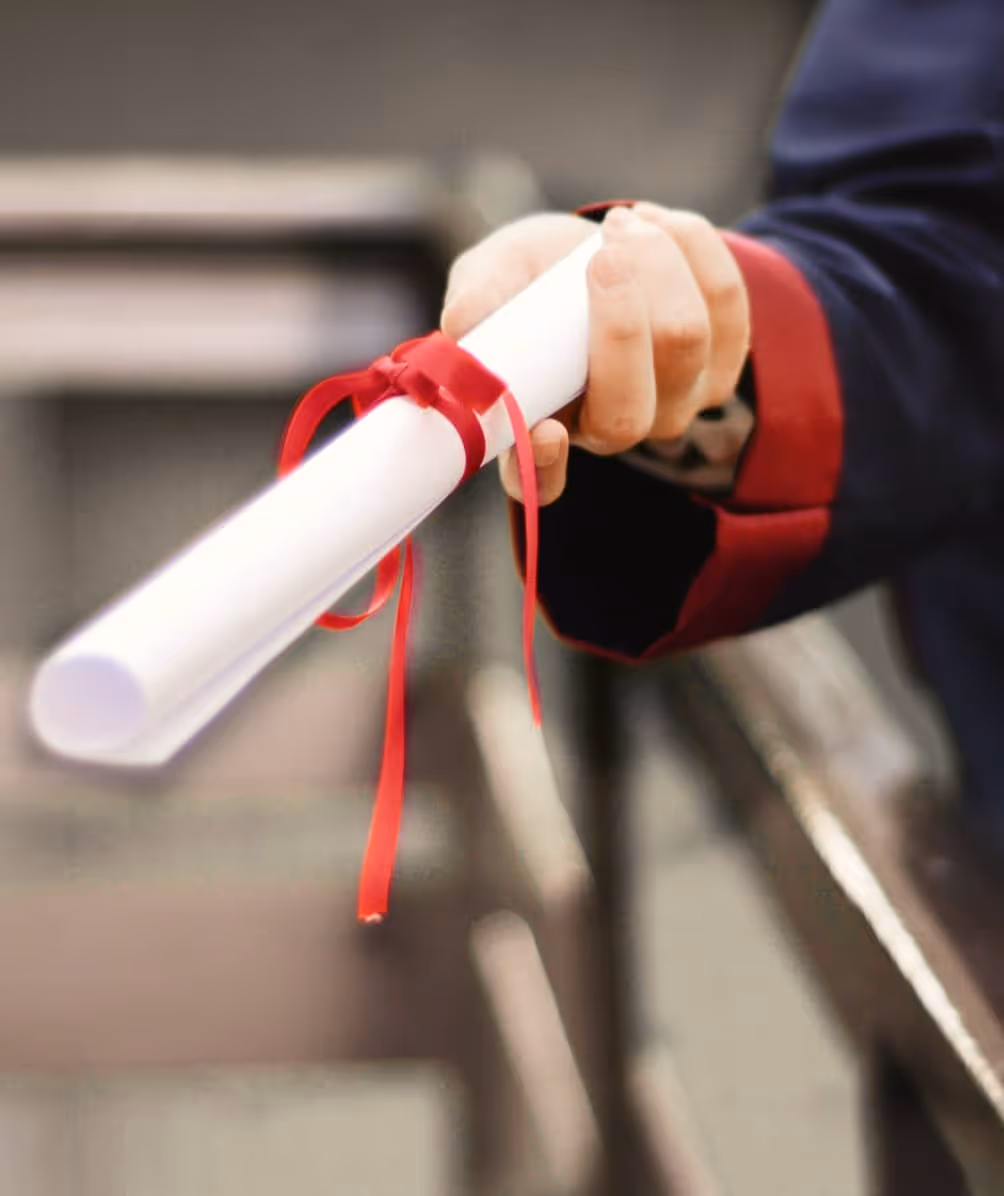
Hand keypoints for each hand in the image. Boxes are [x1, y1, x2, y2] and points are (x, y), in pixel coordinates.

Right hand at [441, 204, 750, 503]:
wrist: (591, 250)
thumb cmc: (530, 279)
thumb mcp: (491, 278)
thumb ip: (478, 299)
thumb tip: (463, 323)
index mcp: (543, 429)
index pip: (542, 481)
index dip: (545, 466)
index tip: (545, 430)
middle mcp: (612, 431)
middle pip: (630, 408)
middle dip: (620, 321)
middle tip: (601, 253)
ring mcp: (675, 403)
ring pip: (685, 341)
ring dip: (657, 264)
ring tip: (619, 225)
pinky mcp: (723, 361)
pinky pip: (726, 303)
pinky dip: (693, 248)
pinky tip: (656, 223)